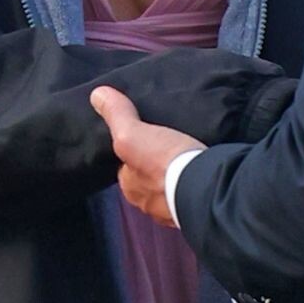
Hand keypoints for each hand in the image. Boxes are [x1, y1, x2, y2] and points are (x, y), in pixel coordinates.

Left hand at [90, 88, 202, 226]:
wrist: (206, 189)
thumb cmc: (163, 164)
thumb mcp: (133, 135)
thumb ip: (118, 116)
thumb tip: (97, 94)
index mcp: (131, 189)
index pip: (125, 167)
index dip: (131, 151)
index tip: (143, 137)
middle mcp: (150, 203)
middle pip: (149, 177)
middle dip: (156, 164)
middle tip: (169, 142)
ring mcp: (176, 208)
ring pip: (172, 185)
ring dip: (178, 173)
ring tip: (189, 151)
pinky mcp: (200, 205)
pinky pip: (195, 188)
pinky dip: (198, 179)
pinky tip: (204, 166)